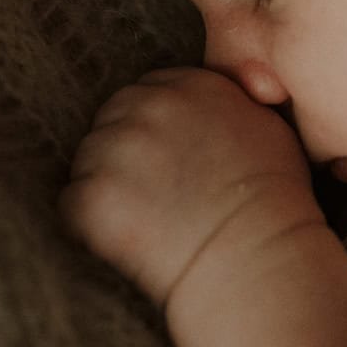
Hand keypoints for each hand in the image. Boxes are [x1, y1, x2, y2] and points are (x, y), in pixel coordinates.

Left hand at [61, 68, 314, 307]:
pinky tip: (125, 243)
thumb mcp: (268, 129)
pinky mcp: (92, 195)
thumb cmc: (274, 204)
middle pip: (112, 117)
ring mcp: (116, 149)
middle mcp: (149, 106)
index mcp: (192, 85)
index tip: (166, 160)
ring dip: (105, 186)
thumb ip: (230, 101)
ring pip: (87, 159)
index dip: (154, 127)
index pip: (149, 90)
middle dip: (123, 151)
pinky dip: (89, 224)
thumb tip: (213, 103)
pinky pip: (72, 203)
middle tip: (150, 194)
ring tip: (144, 222)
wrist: (255, 261)